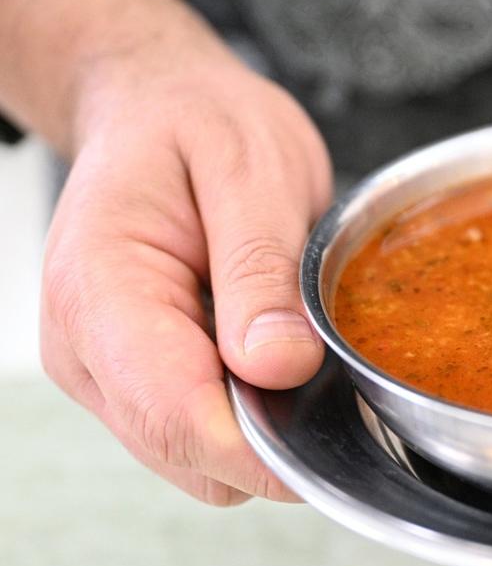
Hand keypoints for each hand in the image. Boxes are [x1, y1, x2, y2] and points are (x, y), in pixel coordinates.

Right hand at [40, 45, 331, 503]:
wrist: (158, 108)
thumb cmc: (198, 123)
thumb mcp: (251, 169)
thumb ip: (260, 270)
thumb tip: (279, 367)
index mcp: (100, 286)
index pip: (174, 412)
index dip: (260, 447)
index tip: (332, 438)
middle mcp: (84, 344)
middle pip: (184, 450)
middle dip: (269, 438)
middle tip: (332, 373)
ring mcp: (103, 370)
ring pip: (193, 458)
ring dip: (260, 426)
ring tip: (291, 344)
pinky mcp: (131, 379)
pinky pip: (197, 433)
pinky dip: (248, 413)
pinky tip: (269, 352)